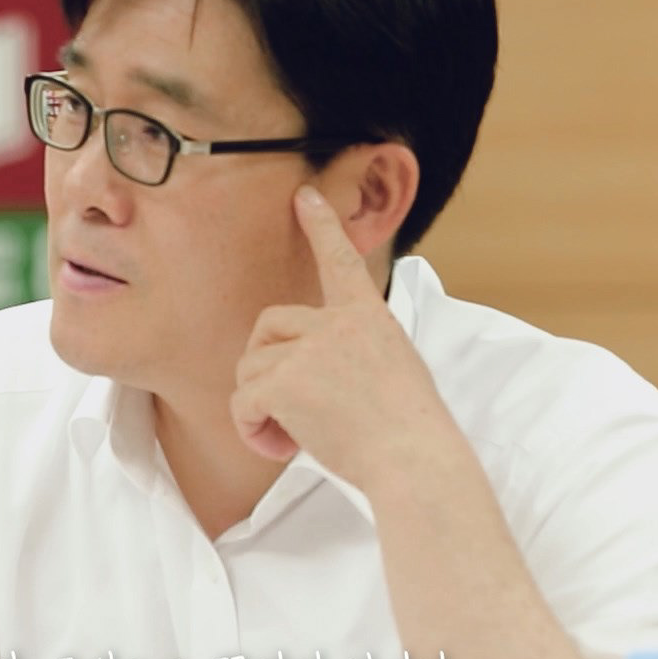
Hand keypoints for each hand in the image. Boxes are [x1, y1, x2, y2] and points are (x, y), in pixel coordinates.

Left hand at [229, 184, 454, 490]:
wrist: (415, 461)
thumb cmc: (411, 433)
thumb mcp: (395, 370)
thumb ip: (355, 355)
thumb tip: (316, 375)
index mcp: (369, 318)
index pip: (340, 261)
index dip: (321, 226)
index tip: (305, 196)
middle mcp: (337, 324)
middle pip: (268, 325)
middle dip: (265, 364)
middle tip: (287, 407)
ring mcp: (310, 350)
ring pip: (251, 367)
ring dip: (260, 405)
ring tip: (294, 435)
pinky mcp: (285, 383)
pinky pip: (243, 401)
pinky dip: (252, 429)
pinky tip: (282, 446)